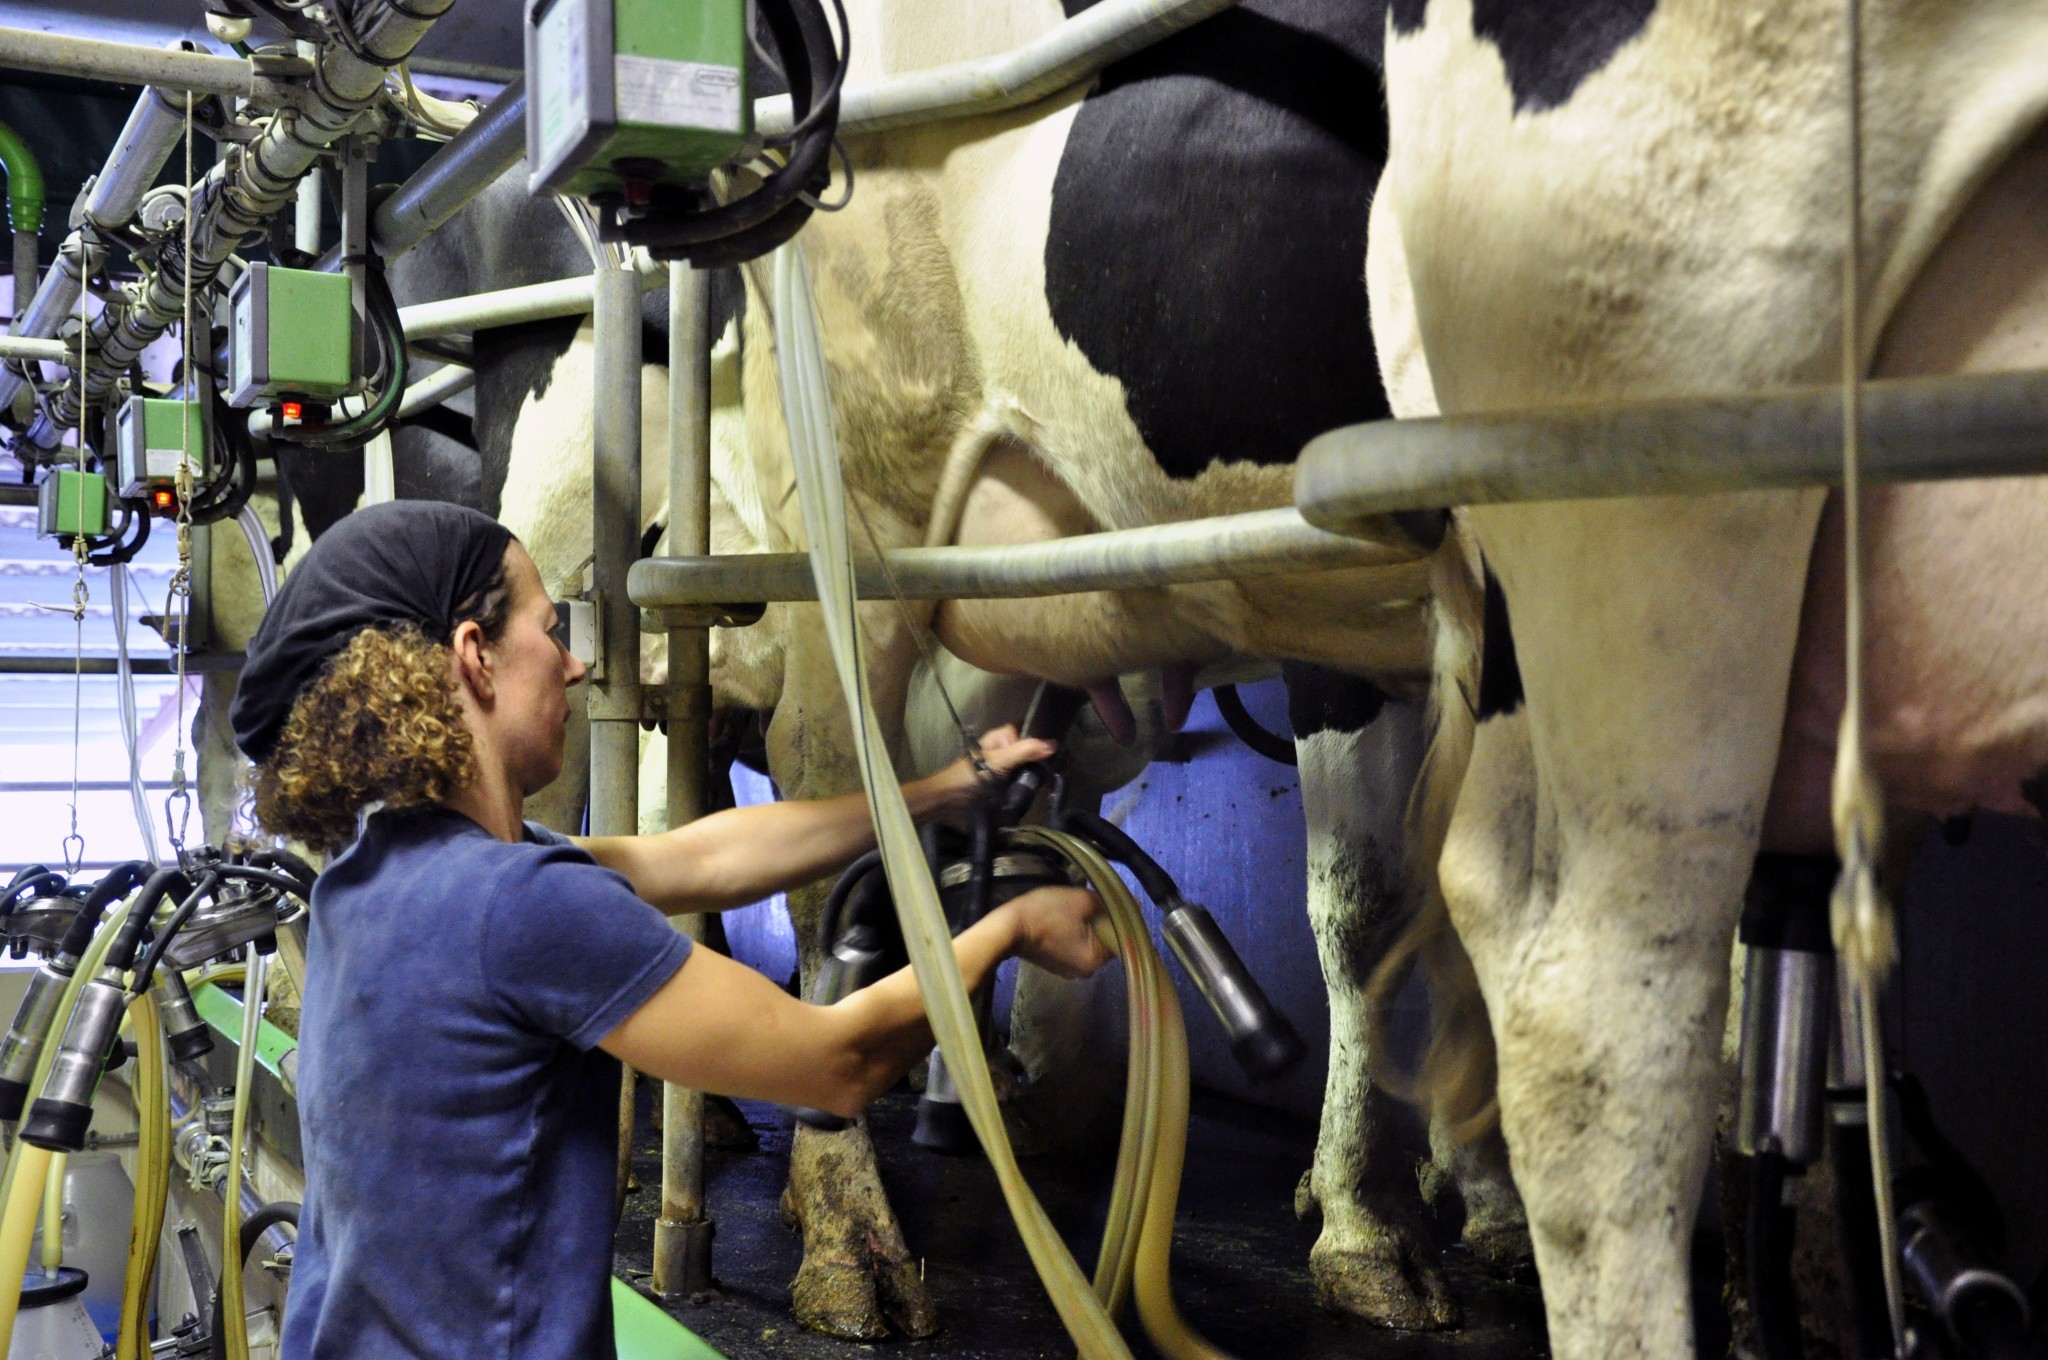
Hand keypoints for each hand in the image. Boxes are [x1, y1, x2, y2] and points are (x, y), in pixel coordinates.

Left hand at [916, 724, 1056, 821]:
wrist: (949, 802)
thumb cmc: (970, 775)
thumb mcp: (999, 760)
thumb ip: (1025, 751)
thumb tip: (1053, 744)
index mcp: (1001, 737)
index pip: (1029, 732)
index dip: (1042, 740)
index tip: (1059, 752)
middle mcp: (1005, 750)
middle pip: (1031, 750)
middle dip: (1043, 759)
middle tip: (1061, 769)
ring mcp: (1006, 768)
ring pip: (1029, 767)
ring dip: (1038, 774)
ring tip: (1055, 780)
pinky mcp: (1005, 786)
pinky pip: (1023, 782)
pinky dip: (1031, 786)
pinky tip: (1044, 790)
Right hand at [1002, 886, 1111, 979]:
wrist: (1007, 927)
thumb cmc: (1046, 912)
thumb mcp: (1082, 900)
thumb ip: (1111, 903)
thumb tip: (1135, 905)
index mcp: (1096, 959)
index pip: (1120, 937)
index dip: (1118, 917)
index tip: (1108, 902)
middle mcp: (1086, 971)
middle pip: (1105, 941)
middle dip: (1101, 921)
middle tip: (1088, 902)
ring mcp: (1070, 970)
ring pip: (1089, 942)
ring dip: (1086, 926)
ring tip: (1072, 909)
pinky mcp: (1057, 965)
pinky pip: (1075, 946)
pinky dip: (1073, 934)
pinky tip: (1062, 920)